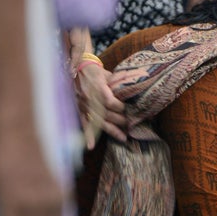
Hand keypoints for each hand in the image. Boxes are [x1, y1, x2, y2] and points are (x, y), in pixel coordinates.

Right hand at [66, 27, 126, 148]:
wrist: (74, 69)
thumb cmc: (94, 72)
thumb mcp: (107, 73)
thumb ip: (121, 79)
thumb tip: (142, 78)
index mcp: (97, 87)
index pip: (110, 101)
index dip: (120, 107)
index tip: (130, 109)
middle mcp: (90, 98)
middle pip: (107, 113)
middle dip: (121, 120)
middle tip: (133, 125)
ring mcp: (83, 106)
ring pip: (99, 121)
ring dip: (112, 131)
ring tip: (124, 138)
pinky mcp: (79, 111)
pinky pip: (84, 124)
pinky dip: (87, 136)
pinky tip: (91, 146)